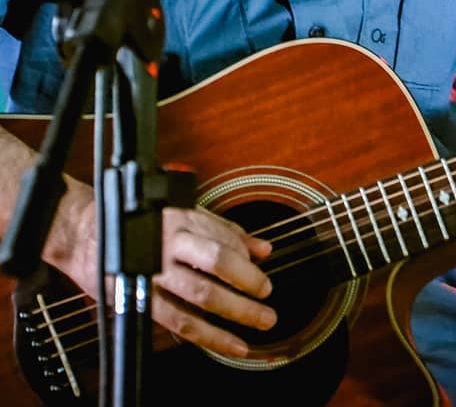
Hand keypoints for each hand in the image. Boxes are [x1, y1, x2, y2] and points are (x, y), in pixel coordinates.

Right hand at [65, 197, 274, 357]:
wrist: (86, 233)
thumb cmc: (142, 222)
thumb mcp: (185, 214)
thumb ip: (226, 231)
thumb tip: (264, 249)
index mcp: (184, 219)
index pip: (224, 238)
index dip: (247, 258)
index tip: (263, 272)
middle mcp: (170, 243)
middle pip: (217, 263)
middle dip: (248, 283)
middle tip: (268, 295)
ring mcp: (154, 272)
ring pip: (201, 295)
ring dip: (236, 312)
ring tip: (261, 321)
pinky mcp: (139, 299)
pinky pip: (179, 322)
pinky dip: (209, 336)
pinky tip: (230, 343)